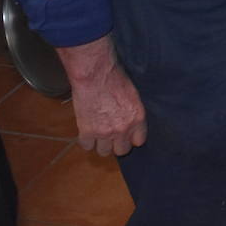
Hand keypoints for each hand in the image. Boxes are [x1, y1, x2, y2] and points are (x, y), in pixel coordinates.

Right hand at [57, 37, 147, 155]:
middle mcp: (123, 129)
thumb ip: (132, 112)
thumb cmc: (114, 77)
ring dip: (101, 143)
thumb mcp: (132, 95)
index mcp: (137, 118)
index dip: (131, 138)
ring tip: (98, 132)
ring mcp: (105, 132)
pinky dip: (86, 140)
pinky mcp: (87, 131)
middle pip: (121, 151)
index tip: (126, 134)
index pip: (138, 141)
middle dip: (116, 143)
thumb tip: (130, 120)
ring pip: (104, 152)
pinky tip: (87, 130)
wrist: (95, 74)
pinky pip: (87, 146)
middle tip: (111, 134)